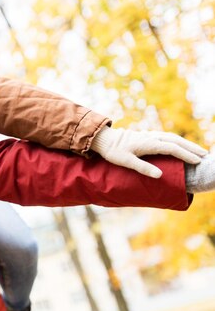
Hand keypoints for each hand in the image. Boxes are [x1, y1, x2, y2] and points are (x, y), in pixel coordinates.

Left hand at [90, 127, 207, 177]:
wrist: (105, 140)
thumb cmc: (114, 152)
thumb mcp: (126, 162)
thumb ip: (143, 168)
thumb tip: (160, 175)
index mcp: (148, 143)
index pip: (172, 148)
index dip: (186, 155)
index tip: (197, 161)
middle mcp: (152, 137)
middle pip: (176, 141)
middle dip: (191, 148)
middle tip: (205, 156)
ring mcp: (151, 135)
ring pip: (173, 138)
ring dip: (186, 144)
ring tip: (198, 151)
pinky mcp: (148, 136)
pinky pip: (168, 137)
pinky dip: (178, 141)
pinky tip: (183, 146)